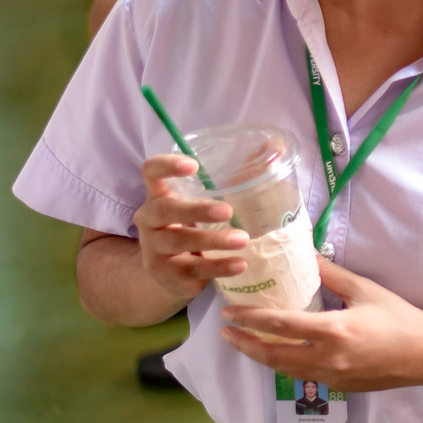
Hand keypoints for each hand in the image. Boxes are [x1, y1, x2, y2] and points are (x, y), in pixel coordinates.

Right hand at [132, 154, 249, 301]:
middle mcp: (150, 220)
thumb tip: (272, 148)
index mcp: (159, 195)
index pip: (151, 172)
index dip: (167, 165)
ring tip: (243, 239)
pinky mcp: (166, 273)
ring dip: (213, 240)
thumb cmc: (191, 226)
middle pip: (165, 210)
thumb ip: (231, 179)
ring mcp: (154, 248)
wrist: (170, 271)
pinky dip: (218, 267)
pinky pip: (192, 270)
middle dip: (197, 209)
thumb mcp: (204, 203)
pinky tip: (240, 264)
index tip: (193, 165)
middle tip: (227, 211)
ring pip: (179, 242)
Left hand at [221, 258, 422, 390]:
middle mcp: (326, 358)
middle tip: (225, 331)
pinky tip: (280, 352)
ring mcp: (331, 376)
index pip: (279, 324)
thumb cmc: (399, 318)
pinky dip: (284, 363)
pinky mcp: (338, 386)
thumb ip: (332, 275)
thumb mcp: (366, 290)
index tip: (228, 312)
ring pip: (283, 369)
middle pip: (272, 354)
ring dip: (260, 356)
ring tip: (244, 342)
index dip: (249, 318)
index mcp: (332, 330)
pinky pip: (303, 374)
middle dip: (244, 343)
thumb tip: (306, 255)